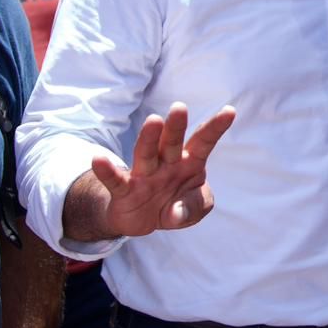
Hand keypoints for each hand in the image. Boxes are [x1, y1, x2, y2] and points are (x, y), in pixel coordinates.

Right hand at [90, 103, 235, 237]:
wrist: (144, 220)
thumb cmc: (177, 204)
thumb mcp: (195, 208)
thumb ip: (194, 207)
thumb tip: (176, 212)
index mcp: (189, 162)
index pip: (203, 142)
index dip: (216, 128)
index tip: (230, 111)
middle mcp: (167, 163)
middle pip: (172, 142)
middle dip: (176, 126)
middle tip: (180, 108)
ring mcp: (145, 175)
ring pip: (146, 154)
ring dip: (149, 139)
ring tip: (153, 122)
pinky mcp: (125, 190)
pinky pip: (115, 180)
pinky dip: (107, 171)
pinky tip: (98, 159)